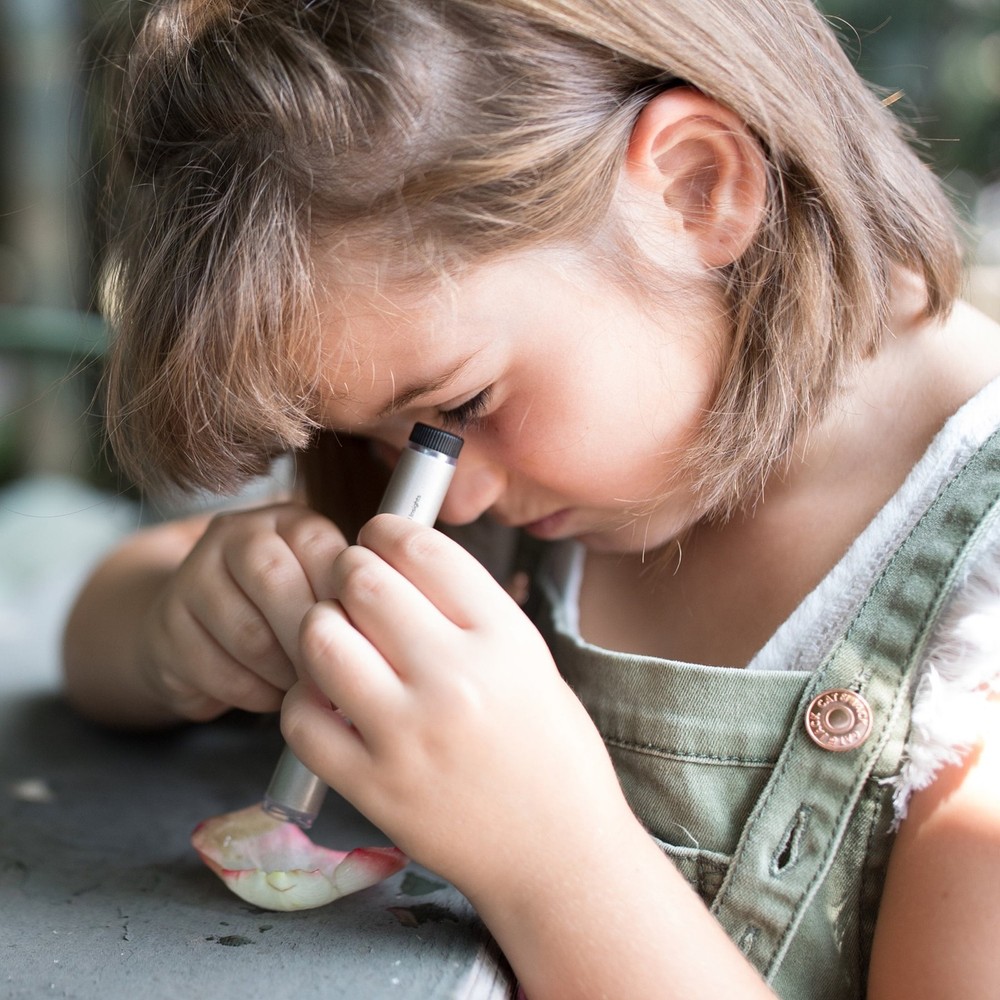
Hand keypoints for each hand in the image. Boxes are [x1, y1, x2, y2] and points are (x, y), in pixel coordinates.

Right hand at [138, 502, 347, 720]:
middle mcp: (236, 534)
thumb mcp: (320, 588)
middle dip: (311, 640)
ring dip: (285, 674)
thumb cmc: (282, 612)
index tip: (362, 641)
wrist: (196, 630)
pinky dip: (254, 694)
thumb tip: (388, 633)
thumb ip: (350, 595)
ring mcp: (193, 576)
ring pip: (249, 633)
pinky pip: (218, 671)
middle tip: (334, 676)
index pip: (321, 549)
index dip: (342, 602)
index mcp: (288, 520)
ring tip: (303, 688)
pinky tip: (270, 695)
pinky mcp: (166, 626)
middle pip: (277, 582)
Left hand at [281, 514, 629, 896]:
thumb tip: (400, 563)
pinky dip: (303, 698)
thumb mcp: (531, 663)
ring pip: (319, 637)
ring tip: (337, 641)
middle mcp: (454, 677)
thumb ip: (468, 613)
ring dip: (319, 627)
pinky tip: (328, 702)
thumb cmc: (553, 755)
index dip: (387, 530)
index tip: (377, 538)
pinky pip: (299, 716)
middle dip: (348, 571)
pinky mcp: (371, 785)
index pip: (421, 548)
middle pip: (362, 581)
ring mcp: (407, 734)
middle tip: (351, 588)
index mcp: (503, 639)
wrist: (559, 857)